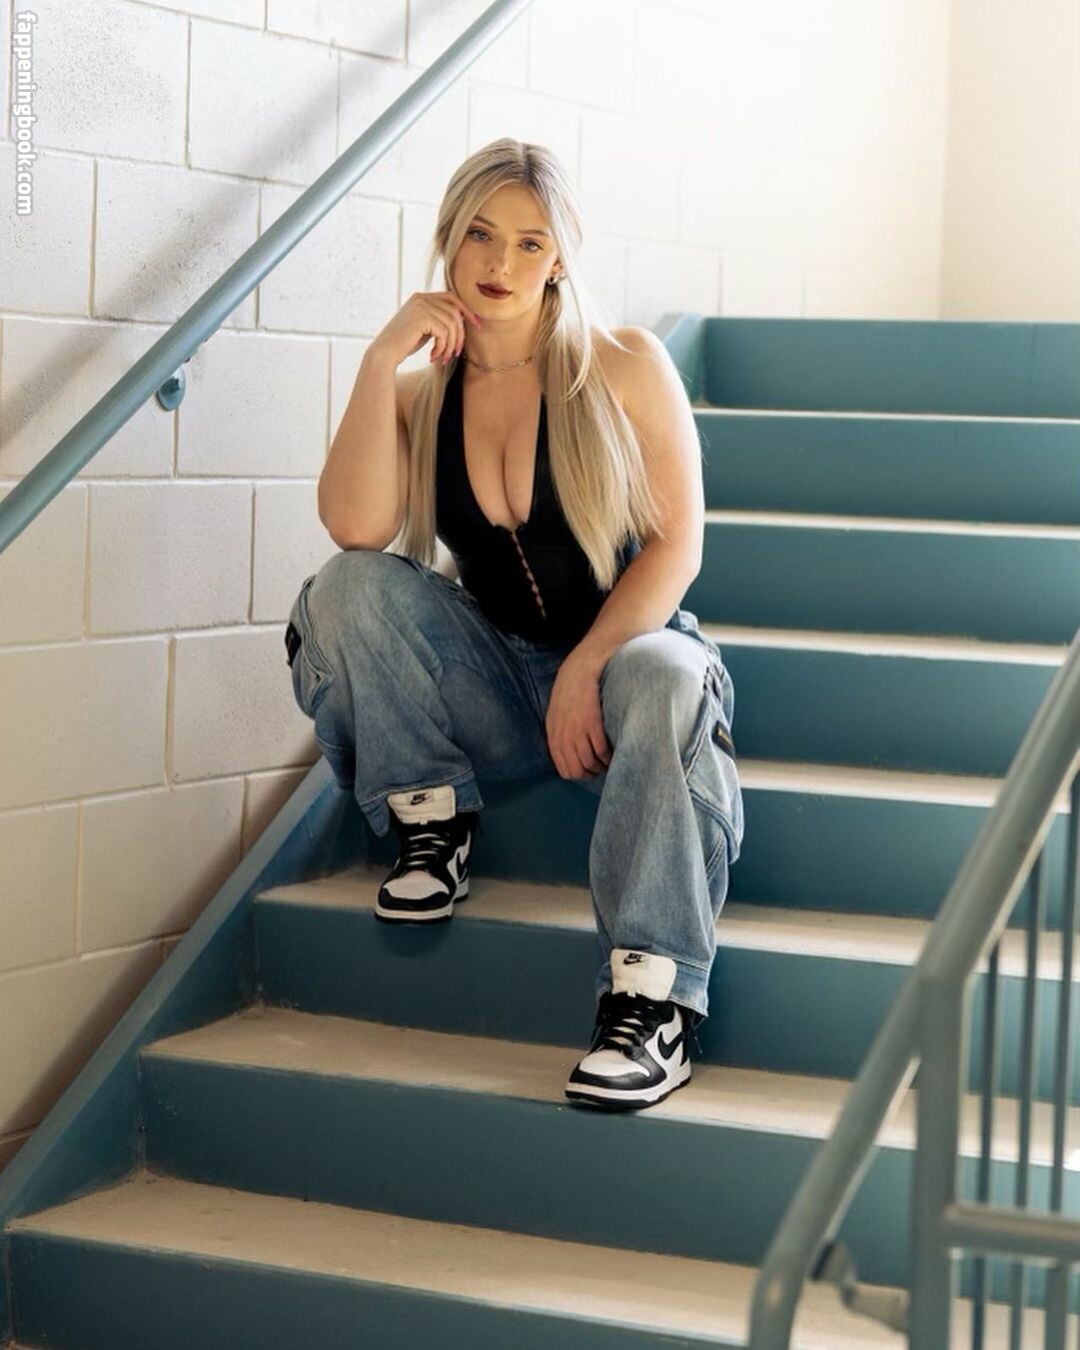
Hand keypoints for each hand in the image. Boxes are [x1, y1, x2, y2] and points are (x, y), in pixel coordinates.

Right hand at [367, 290, 481, 368]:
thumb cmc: (403, 344)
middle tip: (456, 353)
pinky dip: (442, 348)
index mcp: (421, 297)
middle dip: (460, 335)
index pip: (451, 298)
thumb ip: (439, 320)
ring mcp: (421, 306)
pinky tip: (433, 357)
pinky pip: (444, 333)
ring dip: (450, 345)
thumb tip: (462, 321)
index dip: (466, 311)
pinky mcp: (422, 317)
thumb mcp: (424, 328)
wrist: (384, 353)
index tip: (477, 325)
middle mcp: (421, 298)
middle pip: (455, 312)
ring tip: (443, 358)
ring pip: (452, 325)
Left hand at [545, 652, 611, 779]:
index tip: (589, 771)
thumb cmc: (570, 692)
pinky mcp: (592, 724)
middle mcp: (564, 737)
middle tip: (601, 768)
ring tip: (609, 761)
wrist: (580, 670)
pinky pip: (601, 751)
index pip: (565, 770)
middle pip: (578, 770)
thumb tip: (569, 755)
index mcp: (554, 736)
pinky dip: (608, 756)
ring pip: (590, 763)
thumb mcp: (557, 715)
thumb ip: (560, 736)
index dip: (579, 774)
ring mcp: (577, 731)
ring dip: (602, 766)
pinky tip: (613, 751)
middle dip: (591, 773)